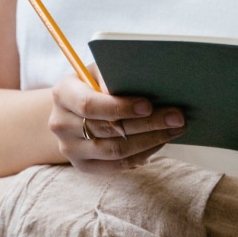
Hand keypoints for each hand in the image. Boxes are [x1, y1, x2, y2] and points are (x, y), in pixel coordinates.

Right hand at [49, 73, 186, 170]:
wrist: (72, 111)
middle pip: (108, 129)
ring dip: (150, 141)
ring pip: (115, 150)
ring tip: (174, 129)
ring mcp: (70, 149)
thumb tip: (141, 85)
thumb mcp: (98, 71)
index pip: (89, 105)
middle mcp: (61, 124)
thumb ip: (113, 75)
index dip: (120, 107)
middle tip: (176, 117)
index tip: (148, 105)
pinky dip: (142, 154)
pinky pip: (116, 166)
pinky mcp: (83, 166)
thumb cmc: (93, 83)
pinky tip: (160, 142)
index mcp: (63, 93)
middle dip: (147, 124)